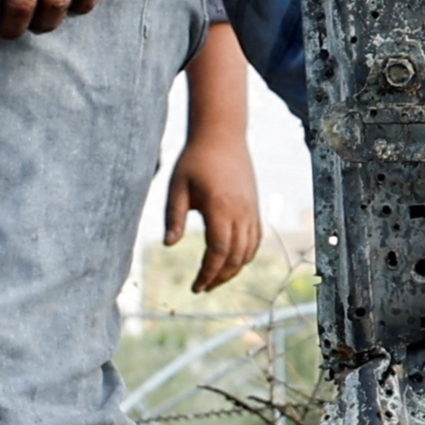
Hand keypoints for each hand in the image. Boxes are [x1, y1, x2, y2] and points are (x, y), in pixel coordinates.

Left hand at [162, 129, 263, 291]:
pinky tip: (233, 262)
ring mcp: (251, 209)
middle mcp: (240, 211)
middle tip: (202, 288)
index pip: (218, 251)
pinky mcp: (254, 206)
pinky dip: (246, 255)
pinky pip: (256, 238)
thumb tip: (169, 245)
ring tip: (215, 279)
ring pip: (249, 250)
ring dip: (234, 269)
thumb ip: (173, 216)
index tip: (195, 286)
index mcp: (219, 207)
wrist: (222, 135)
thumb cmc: (194, 159)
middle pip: (236, 256)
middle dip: (220, 277)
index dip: (208, 273)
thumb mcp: (177, 186)